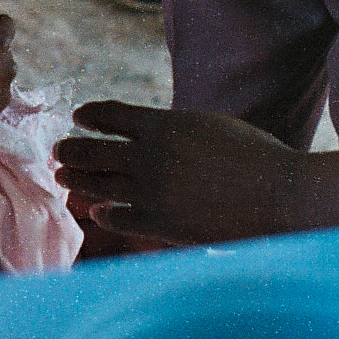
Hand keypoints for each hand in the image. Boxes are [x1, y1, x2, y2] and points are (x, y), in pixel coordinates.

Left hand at [55, 101, 301, 244]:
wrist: (278, 196)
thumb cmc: (254, 157)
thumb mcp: (209, 126)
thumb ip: (174, 130)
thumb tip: (148, 133)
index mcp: (164, 126)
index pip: (111, 115)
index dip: (90, 115)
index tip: (79, 118)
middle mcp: (149, 157)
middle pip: (93, 151)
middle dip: (71, 150)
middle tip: (60, 151)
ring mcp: (151, 192)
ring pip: (97, 184)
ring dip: (76, 179)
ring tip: (64, 178)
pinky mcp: (159, 223)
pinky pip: (117, 217)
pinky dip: (104, 212)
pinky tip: (99, 210)